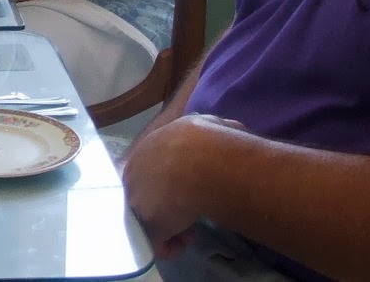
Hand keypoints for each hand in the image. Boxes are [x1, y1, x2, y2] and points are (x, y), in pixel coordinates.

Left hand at [122, 113, 244, 258]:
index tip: (193, 187)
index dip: (172, 180)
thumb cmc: (209, 143)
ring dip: (172, 225)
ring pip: (150, 216)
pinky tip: (185, 241)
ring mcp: (136, 197)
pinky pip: (154, 240)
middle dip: (171, 203)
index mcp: (149, 147)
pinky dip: (169, 245)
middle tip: (191, 209)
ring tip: (191, 230)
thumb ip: (214, 129)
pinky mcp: (143, 222)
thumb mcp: (212, 125)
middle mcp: (135, 170)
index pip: (153, 169)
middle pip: (149, 193)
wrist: (201, 163)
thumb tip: (233, 130)